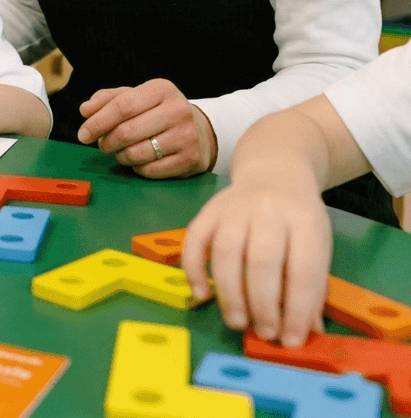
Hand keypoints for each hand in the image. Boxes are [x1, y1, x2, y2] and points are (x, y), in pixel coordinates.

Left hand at [76, 78, 216, 177]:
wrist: (199, 130)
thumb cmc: (156, 112)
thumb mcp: (135, 97)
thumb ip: (107, 100)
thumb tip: (85, 110)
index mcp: (162, 90)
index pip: (122, 106)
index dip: (98, 122)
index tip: (83, 134)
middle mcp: (178, 111)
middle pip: (126, 132)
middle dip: (106, 142)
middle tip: (102, 145)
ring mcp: (187, 136)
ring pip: (136, 154)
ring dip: (120, 156)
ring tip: (121, 151)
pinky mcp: (191, 160)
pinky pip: (149, 170)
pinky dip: (136, 168)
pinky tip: (139, 160)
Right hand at [182, 180, 330, 345]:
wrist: (275, 172)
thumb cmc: (299, 218)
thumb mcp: (318, 245)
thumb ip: (312, 286)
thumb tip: (306, 331)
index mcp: (304, 220)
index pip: (302, 269)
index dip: (296, 309)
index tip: (290, 339)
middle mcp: (268, 210)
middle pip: (261, 260)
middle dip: (262, 304)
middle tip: (264, 333)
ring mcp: (233, 207)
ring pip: (225, 251)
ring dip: (230, 293)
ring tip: (237, 322)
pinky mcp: (207, 210)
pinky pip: (194, 240)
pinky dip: (194, 270)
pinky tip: (202, 295)